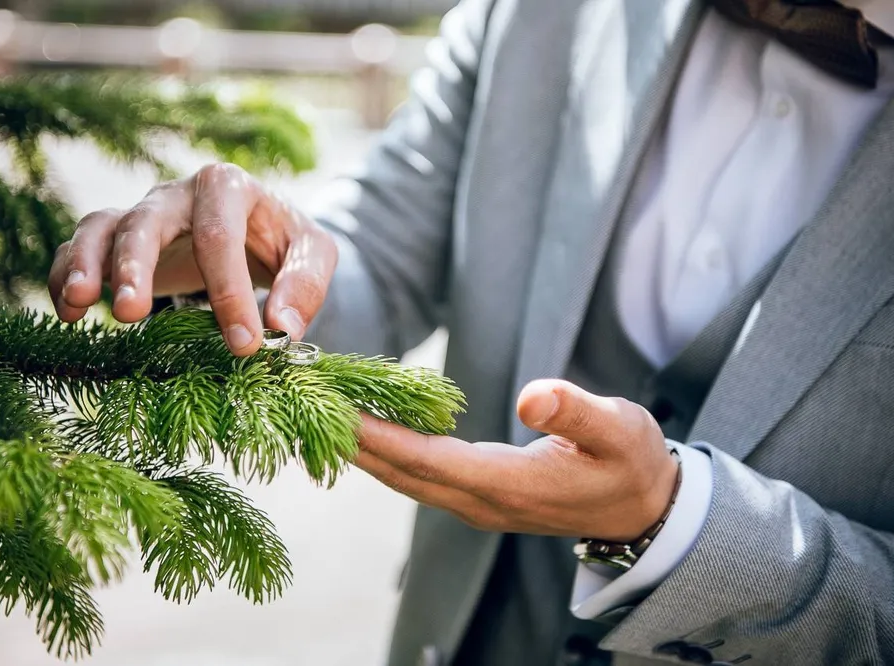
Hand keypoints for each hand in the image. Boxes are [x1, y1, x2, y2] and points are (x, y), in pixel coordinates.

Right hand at [48, 164, 337, 354]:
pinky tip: (67, 314)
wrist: (259, 231)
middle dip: (135, 266)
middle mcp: (177, 194)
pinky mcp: (119, 238)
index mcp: (228, 187)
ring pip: (101, 226)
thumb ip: (305, 285)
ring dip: (85, 262)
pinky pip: (81, 247)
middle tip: (132, 314)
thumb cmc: (284, 241)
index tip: (243, 345)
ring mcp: (143, 213)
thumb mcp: (312, 253)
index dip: (229, 291)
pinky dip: (66, 274)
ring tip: (78, 302)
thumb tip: (281, 329)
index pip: (219, 236)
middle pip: (147, 219)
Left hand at [355, 379, 678, 541]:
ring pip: (406, 478)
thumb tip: (531, 395)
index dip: (379, 436)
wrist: (642, 509)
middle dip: (354, 441)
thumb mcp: (619, 429)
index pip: (428, 460)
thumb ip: (578, 410)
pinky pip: (420, 477)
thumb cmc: (632, 463)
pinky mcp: (477, 498)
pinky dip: (388, 454)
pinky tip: (367, 434)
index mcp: (509, 485)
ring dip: (365, 450)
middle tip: (309, 402)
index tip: (335, 410)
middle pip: (403, 473)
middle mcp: (482, 503)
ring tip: (324, 414)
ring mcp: (477, 506)